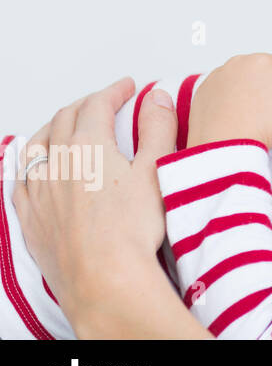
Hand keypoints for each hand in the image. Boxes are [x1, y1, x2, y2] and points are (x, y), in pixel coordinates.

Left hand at [12, 78, 175, 330]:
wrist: (104, 278)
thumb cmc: (131, 230)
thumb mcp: (157, 169)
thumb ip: (157, 127)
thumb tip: (155, 98)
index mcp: (88, 146)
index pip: (98, 104)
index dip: (114, 91)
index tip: (127, 88)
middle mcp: (56, 163)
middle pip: (65, 119)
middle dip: (86, 104)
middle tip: (104, 102)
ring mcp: (38, 191)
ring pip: (37, 145)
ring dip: (53, 128)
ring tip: (66, 125)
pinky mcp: (30, 217)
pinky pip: (20, 179)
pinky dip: (30, 163)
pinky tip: (36, 167)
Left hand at [187, 53, 271, 149]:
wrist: (216, 152)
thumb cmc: (255, 130)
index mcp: (263, 61)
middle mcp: (238, 61)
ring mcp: (218, 75)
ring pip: (251, 83)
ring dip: (257, 96)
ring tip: (255, 121)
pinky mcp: (204, 90)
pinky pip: (229, 90)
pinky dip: (236, 101)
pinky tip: (237, 119)